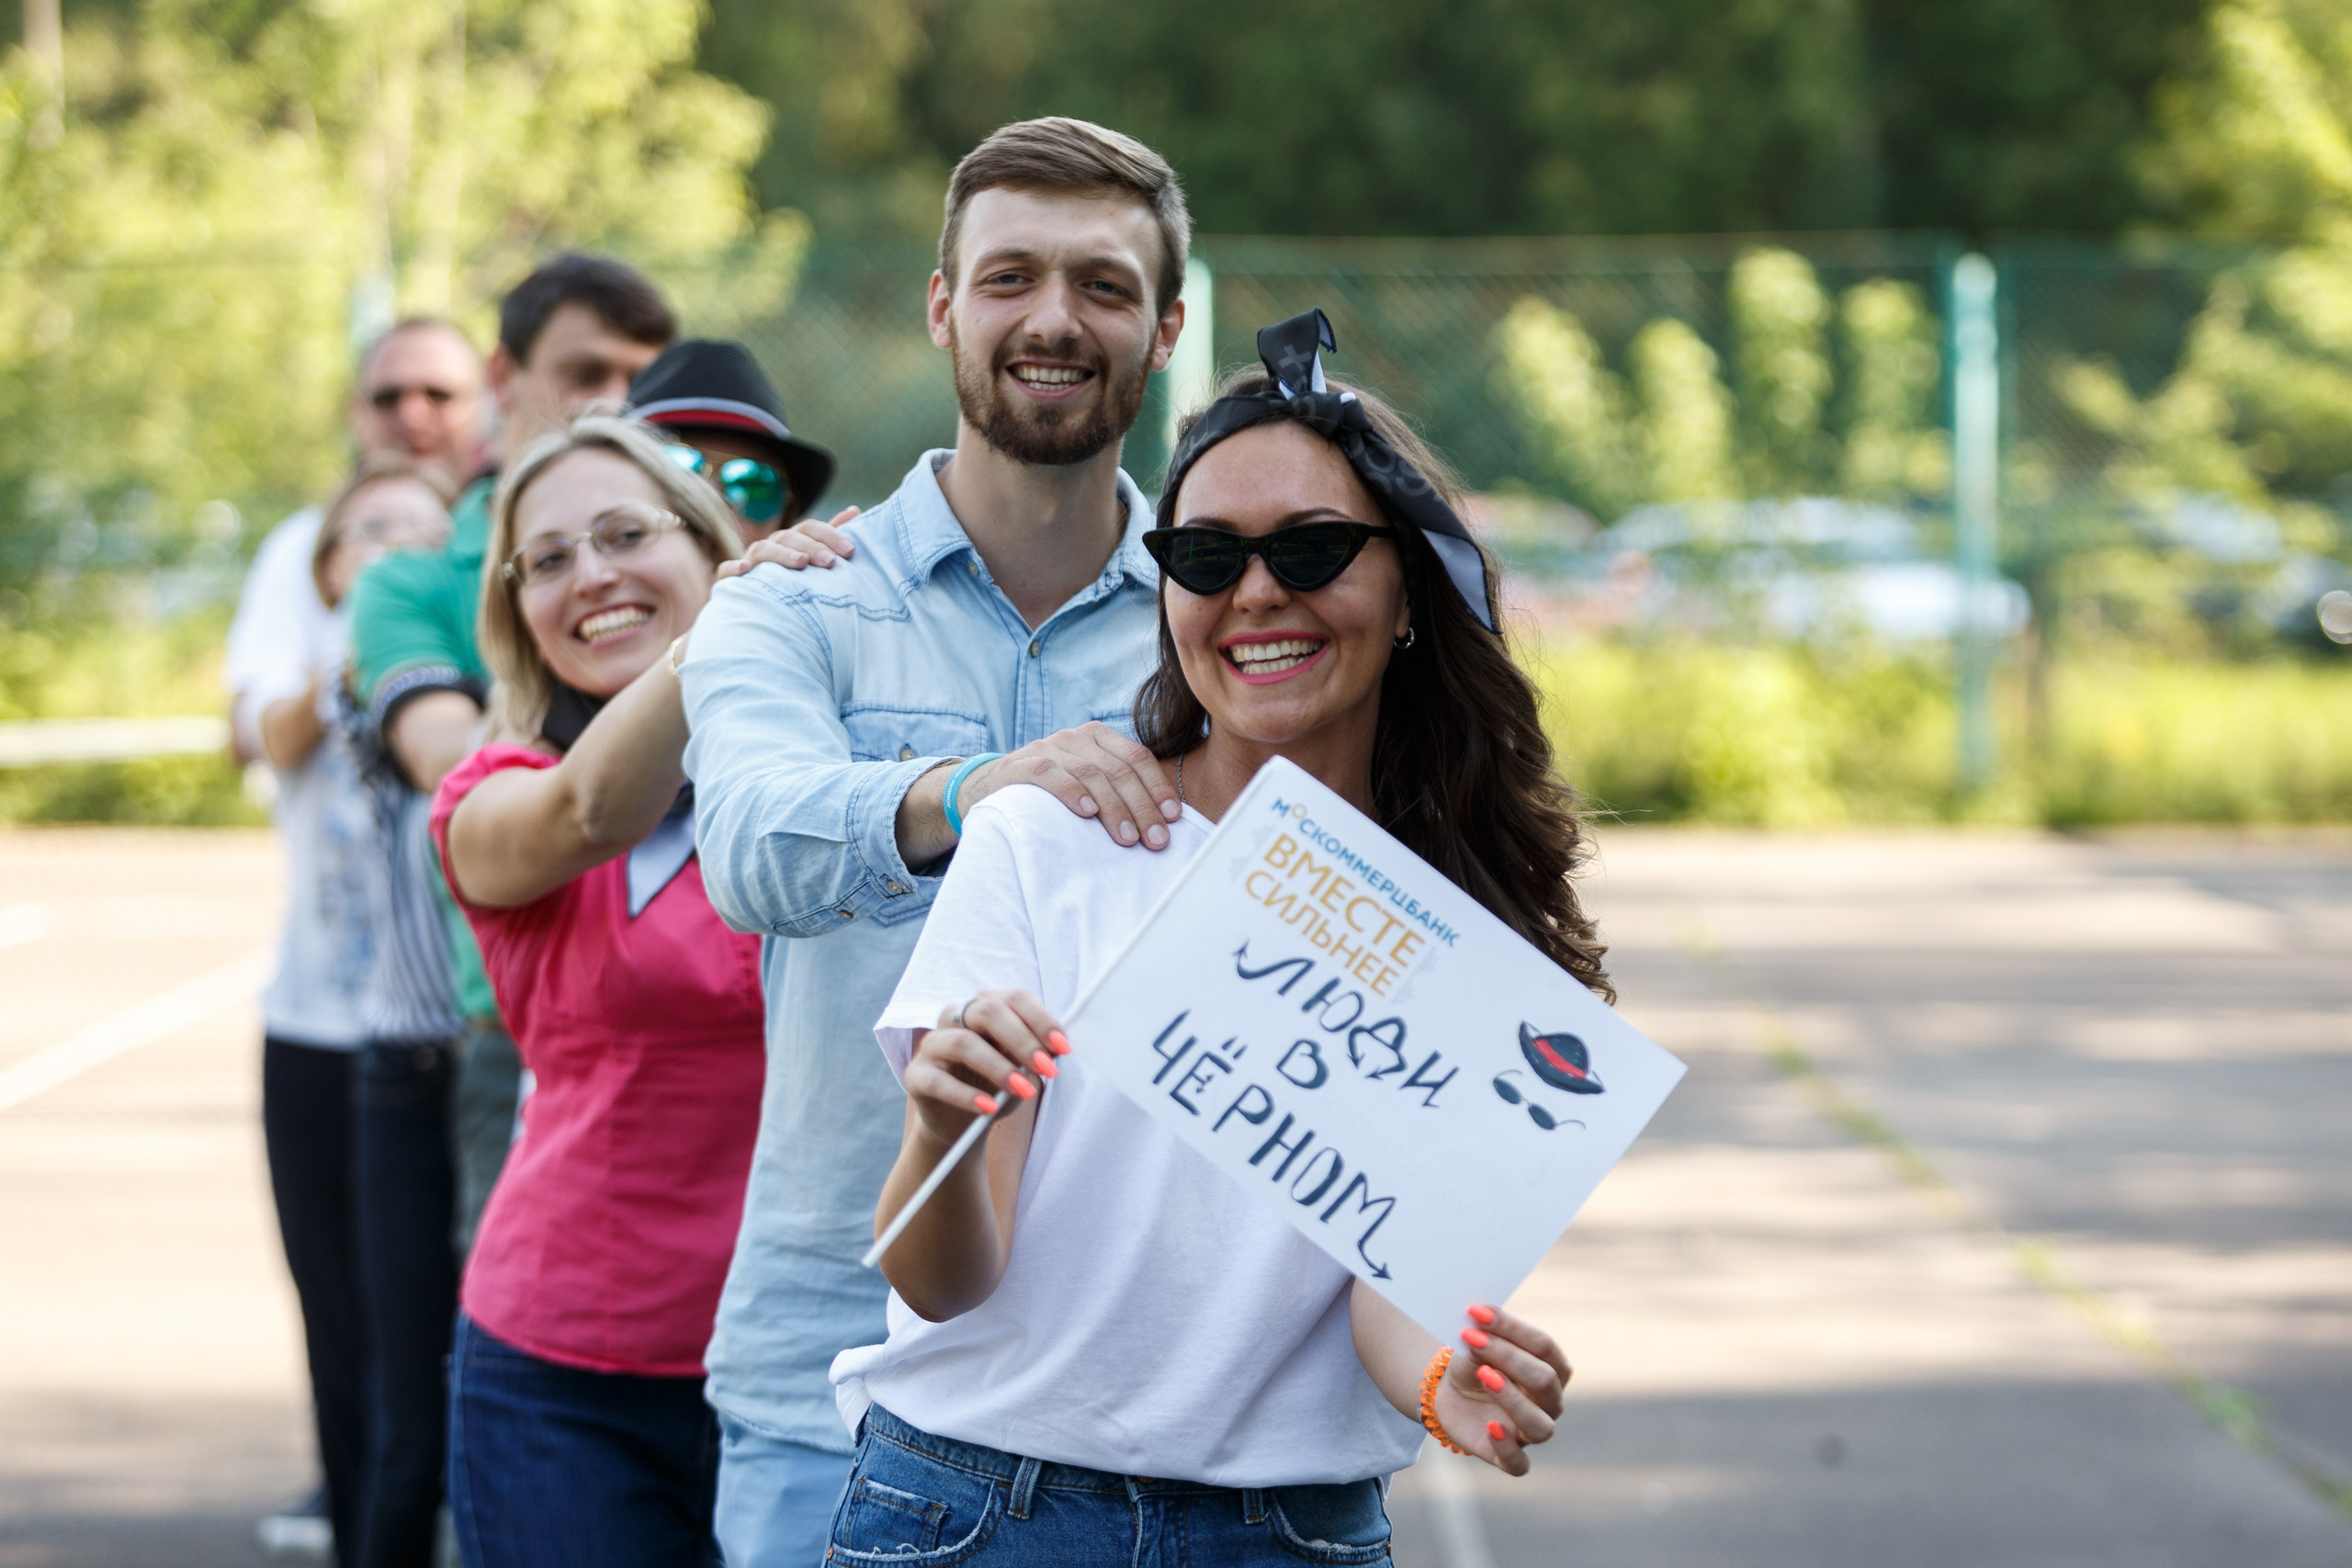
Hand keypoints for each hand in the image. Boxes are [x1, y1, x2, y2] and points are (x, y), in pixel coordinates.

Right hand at [716, 506, 860, 577]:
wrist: (757, 619)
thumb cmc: (792, 586)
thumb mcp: (814, 562)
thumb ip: (830, 538)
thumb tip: (854, 510)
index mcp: (791, 542)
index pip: (810, 529)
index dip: (830, 535)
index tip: (850, 551)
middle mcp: (770, 548)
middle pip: (788, 537)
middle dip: (811, 547)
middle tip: (830, 561)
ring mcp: (749, 564)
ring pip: (761, 550)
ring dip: (781, 555)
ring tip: (801, 563)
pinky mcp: (729, 583)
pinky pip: (725, 572)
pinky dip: (733, 568)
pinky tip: (746, 570)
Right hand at [902, 990, 1070, 1143]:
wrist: (961, 1121)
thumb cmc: (994, 1085)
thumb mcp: (1021, 1068)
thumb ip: (1035, 1054)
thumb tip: (1056, 1049)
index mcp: (985, 1006)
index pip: (1015, 998)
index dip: (1041, 1020)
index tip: (1063, 1047)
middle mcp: (955, 1017)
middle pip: (987, 1011)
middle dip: (1022, 1040)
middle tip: (1047, 1069)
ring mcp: (932, 1044)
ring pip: (962, 1042)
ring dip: (998, 1067)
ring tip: (1024, 1090)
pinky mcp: (916, 1075)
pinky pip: (938, 1081)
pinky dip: (965, 1095)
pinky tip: (988, 1108)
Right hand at [961, 723, 1180, 850]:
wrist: (989, 789)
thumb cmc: (1051, 794)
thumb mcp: (1087, 785)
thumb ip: (1118, 792)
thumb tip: (1163, 823)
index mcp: (1097, 737)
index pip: (1136, 757)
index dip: (1157, 787)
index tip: (1173, 818)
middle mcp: (1074, 737)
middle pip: (1118, 769)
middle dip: (1141, 806)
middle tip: (1155, 839)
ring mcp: (1046, 747)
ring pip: (1089, 772)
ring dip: (1113, 807)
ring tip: (1128, 838)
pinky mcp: (1019, 764)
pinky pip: (1050, 773)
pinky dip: (1072, 792)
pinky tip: (1087, 813)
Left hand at [1436, 1305, 1569, 1475]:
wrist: (1448, 1394)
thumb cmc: (1474, 1365)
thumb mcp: (1475, 1346)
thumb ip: (1483, 1336)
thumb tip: (1479, 1318)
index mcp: (1552, 1370)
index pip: (1545, 1347)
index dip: (1512, 1328)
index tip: (1476, 1313)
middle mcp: (1549, 1403)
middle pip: (1545, 1381)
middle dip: (1508, 1356)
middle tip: (1472, 1339)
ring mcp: (1530, 1433)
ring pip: (1540, 1425)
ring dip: (1512, 1399)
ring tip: (1484, 1375)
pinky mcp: (1508, 1457)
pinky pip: (1519, 1464)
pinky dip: (1507, 1448)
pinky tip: (1491, 1426)